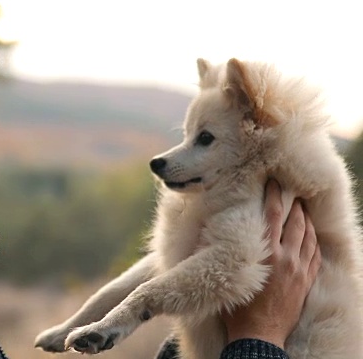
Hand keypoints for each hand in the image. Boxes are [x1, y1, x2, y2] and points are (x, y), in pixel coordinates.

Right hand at [222, 180, 321, 348]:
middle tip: (292, 191)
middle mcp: (286, 258)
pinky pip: (315, 255)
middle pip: (295, 223)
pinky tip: (311, 235)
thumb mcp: (226, 276)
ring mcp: (299, 270)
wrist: (258, 336)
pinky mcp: (306, 282)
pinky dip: (314, 241)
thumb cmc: (237, 308)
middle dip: (294, 204)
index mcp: (266, 254)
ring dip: (306, 220)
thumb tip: (204, 233)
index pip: (273, 216)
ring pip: (308, 237)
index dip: (274, 196)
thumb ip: (219, 253)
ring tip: (302, 209)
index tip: (274, 182)